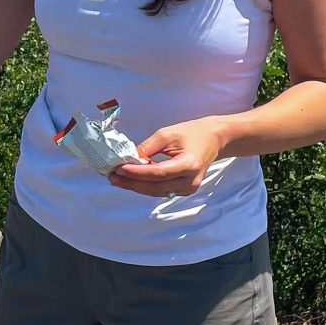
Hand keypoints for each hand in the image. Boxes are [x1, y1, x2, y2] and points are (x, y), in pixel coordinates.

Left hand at [108, 119, 224, 196]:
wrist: (213, 140)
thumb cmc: (192, 133)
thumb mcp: (168, 133)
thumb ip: (148, 147)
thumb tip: (130, 158)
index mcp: (189, 165)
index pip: (158, 173)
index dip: (137, 172)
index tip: (119, 168)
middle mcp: (189, 181)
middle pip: (155, 187)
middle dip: (131, 182)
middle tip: (112, 175)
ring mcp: (188, 189)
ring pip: (156, 191)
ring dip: (135, 186)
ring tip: (116, 178)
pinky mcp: (184, 190)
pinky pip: (160, 190)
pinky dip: (145, 185)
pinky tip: (131, 179)